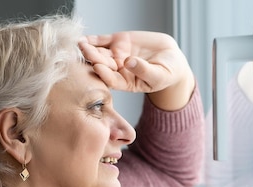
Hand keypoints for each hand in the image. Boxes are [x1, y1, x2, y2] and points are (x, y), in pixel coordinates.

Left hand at [79, 31, 194, 110]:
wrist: (171, 58)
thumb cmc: (166, 73)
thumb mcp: (159, 75)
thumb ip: (144, 70)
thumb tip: (130, 62)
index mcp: (126, 82)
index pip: (112, 80)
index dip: (104, 74)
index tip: (97, 67)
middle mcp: (118, 70)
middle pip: (103, 65)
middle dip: (93, 59)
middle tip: (85, 52)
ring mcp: (116, 55)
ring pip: (99, 52)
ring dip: (89, 49)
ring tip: (81, 44)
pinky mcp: (118, 41)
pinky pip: (102, 40)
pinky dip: (92, 39)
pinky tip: (83, 38)